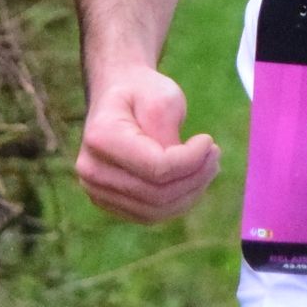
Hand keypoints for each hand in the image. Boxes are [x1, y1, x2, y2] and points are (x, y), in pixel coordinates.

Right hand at [75, 63, 217, 222]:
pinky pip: (149, 215)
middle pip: (156, 194)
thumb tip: (181, 169)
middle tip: (215, 155)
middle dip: (195, 178)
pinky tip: (192, 180)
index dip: (191, 161)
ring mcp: (96, 190)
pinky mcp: (108, 202)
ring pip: (155, 210)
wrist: (117, 94)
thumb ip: (168, 134)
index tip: (209, 141)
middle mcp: (91, 170)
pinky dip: (177, 202)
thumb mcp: (162, 98)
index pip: (156, 168)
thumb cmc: (142, 91)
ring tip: (208, 166)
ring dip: (190, 192)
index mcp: (101, 137)